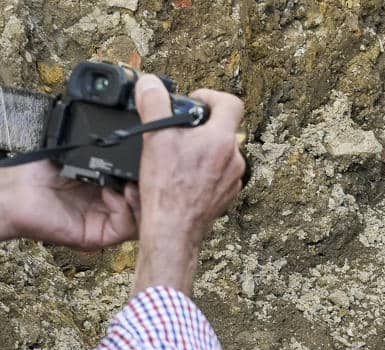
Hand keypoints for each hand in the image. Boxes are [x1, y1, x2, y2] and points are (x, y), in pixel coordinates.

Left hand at [0, 160, 139, 251]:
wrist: (14, 193)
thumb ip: (103, 152)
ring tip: (131, 184)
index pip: (138, 184)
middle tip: (149, 172)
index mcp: (104, 185)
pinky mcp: (98, 236)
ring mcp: (105, 222)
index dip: (146, 173)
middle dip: (151, 188)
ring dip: (141, 200)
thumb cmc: (35, 173)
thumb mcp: (76, 154)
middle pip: (145, 203)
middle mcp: (108, 206)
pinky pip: (125, 228)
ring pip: (141, 219)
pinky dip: (125, 209)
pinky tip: (113, 194)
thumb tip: (130, 142)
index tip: (150, 158)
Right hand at [133, 75, 245, 293]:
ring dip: (200, 149)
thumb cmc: (167, 188)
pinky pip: (218, 173)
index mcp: (222, 139)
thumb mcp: (155, 137)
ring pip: (219, 152)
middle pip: (222, 128)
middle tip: (177, 132)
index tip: (193, 103)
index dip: (210, 97)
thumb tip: (149, 84)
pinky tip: (183, 178)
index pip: (231, 102)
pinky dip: (203, 171)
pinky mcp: (227, 196)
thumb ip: (153, 103)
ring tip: (176, 157)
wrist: (173, 230)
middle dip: (199, 126)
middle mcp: (235, 159)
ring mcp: (233, 179)